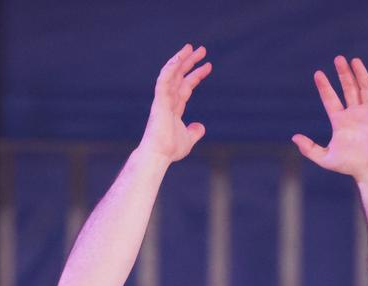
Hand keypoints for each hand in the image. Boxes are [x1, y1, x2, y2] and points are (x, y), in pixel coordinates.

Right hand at [139, 44, 211, 163]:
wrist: (159, 155)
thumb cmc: (170, 149)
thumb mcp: (188, 139)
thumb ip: (194, 132)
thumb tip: (200, 127)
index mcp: (173, 108)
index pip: (186, 87)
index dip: (196, 75)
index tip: (208, 66)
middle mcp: (167, 101)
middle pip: (179, 76)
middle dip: (190, 62)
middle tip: (202, 49)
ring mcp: (162, 100)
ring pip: (171, 74)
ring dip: (180, 60)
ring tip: (191, 48)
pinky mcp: (159, 101)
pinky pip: (163, 81)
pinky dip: (170, 69)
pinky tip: (178, 59)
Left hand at [292, 56, 367, 180]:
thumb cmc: (349, 166)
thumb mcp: (325, 158)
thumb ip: (309, 149)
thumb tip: (294, 137)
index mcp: (340, 121)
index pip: (330, 99)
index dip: (324, 87)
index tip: (318, 74)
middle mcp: (354, 114)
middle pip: (348, 89)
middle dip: (343, 74)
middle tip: (338, 59)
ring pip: (365, 89)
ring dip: (361, 75)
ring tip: (354, 60)